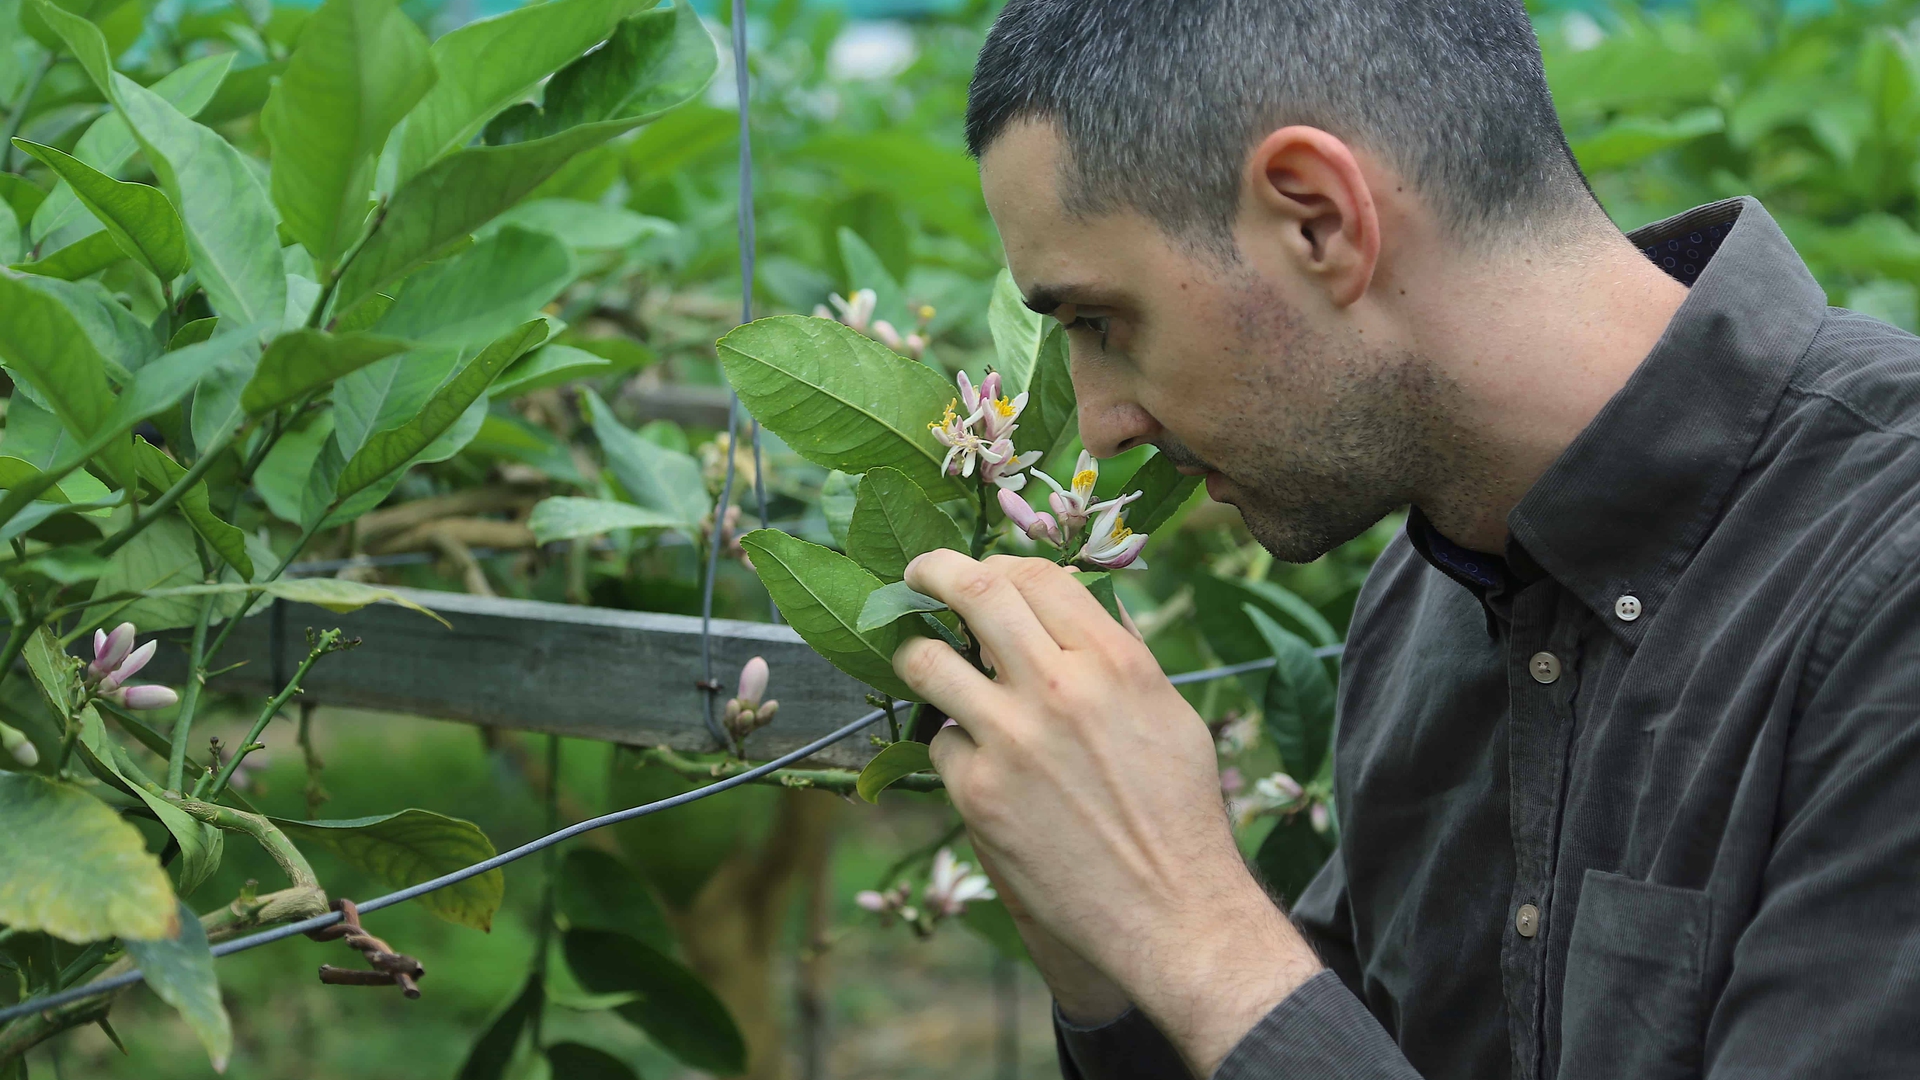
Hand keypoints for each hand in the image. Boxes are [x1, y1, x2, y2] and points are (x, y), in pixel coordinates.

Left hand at [895, 551, 1323, 1075]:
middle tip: (918, 573)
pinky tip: (982, 767)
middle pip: (975, 590)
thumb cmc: (1180, 813)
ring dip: (916, 653)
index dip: (1001, 564)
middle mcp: (1061, 688)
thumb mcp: (1172, 713)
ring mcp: (1012, 740)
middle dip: (933, 570)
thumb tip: (1087, 602)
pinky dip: (954, 748)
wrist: (1172, 911)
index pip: (1038, 574)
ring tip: (920, 659)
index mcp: (1115, 661)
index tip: (982, 571)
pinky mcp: (978, 794)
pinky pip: (940, 744)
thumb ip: (1123, 654)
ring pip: (926, 661)